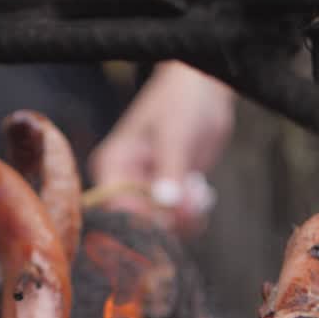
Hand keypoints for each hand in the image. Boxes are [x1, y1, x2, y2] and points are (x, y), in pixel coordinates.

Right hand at [90, 61, 231, 236]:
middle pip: (139, 224)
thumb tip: (167, 204)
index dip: (141, 219)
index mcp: (113, 166)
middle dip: (169, 219)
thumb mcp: (175, 135)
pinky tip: (202, 193)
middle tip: (194, 199)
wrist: (205, 91)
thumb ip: (170, 171)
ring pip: (162, 226)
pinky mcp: (169, 195)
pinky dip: (193, 215)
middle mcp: (124, 183)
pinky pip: (177, 221)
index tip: (170, 216)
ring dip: (185, 218)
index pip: (115, 208)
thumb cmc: (181, 103)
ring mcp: (147, 191)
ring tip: (200, 191)